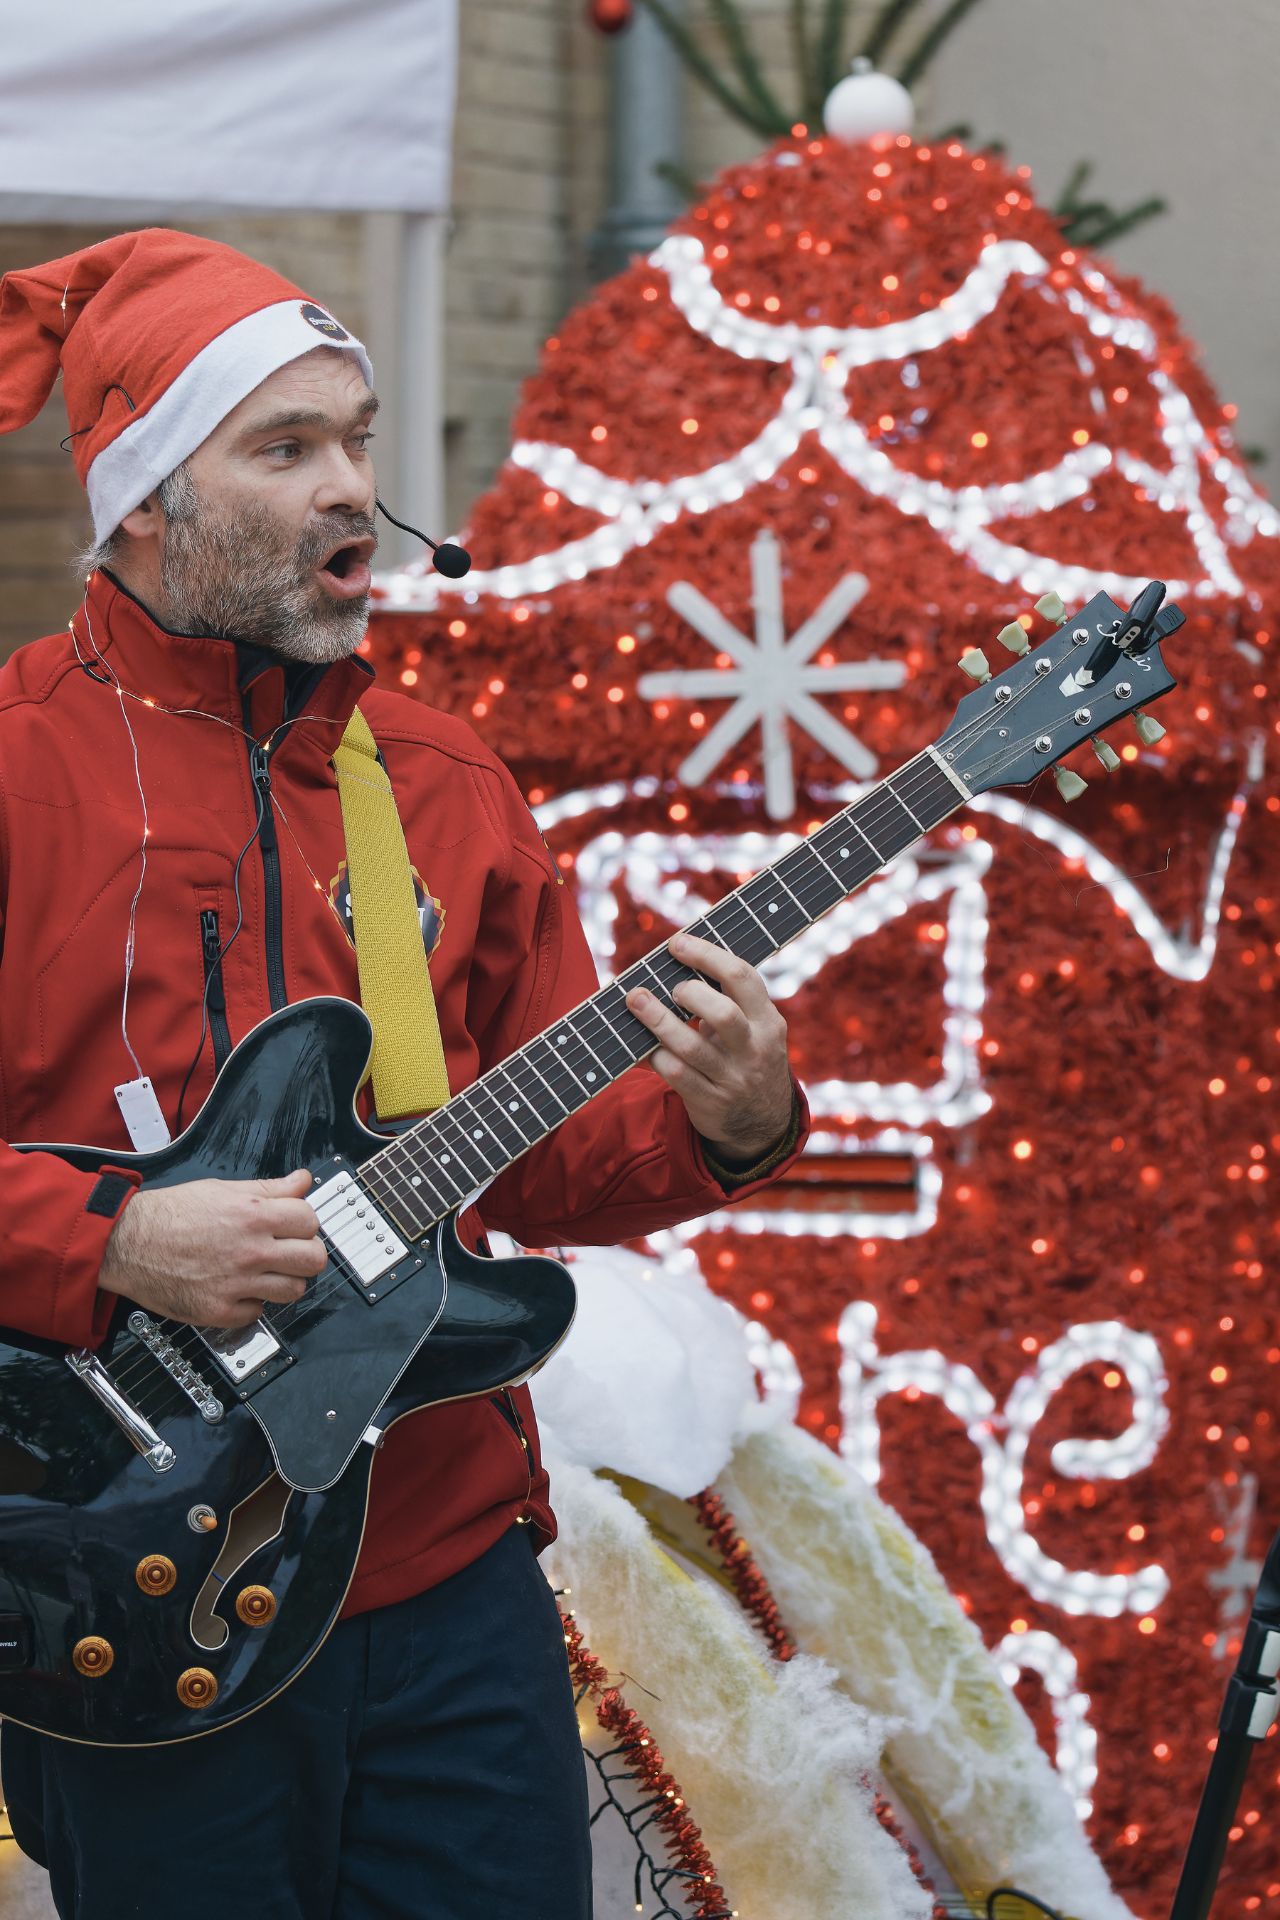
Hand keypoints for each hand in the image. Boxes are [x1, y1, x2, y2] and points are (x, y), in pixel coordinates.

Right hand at [98, 1169, 326, 1329]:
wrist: (126, 1242)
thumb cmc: (169, 1215)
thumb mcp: (222, 1189)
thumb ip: (269, 1188)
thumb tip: (301, 1181)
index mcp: (254, 1215)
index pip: (311, 1221)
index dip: (304, 1223)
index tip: (295, 1227)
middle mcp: (250, 1250)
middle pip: (313, 1260)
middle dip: (305, 1254)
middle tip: (290, 1253)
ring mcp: (236, 1283)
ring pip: (293, 1291)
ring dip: (283, 1282)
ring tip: (266, 1274)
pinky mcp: (219, 1311)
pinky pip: (257, 1313)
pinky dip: (250, 1304)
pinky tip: (237, 1289)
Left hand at [625, 933, 792, 1167]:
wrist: (764, 1124)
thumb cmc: (748, 1058)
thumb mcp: (756, 1029)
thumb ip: (731, 1000)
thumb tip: (679, 960)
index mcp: (767, 1022)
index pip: (743, 978)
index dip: (707, 955)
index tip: (677, 943)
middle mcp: (753, 1049)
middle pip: (722, 1014)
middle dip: (689, 993)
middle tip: (670, 986)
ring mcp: (732, 1079)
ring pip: (691, 1047)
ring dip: (658, 1020)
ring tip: (636, 1000)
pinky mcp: (709, 1102)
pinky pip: (676, 1075)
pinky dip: (656, 1055)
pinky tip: (645, 1045)